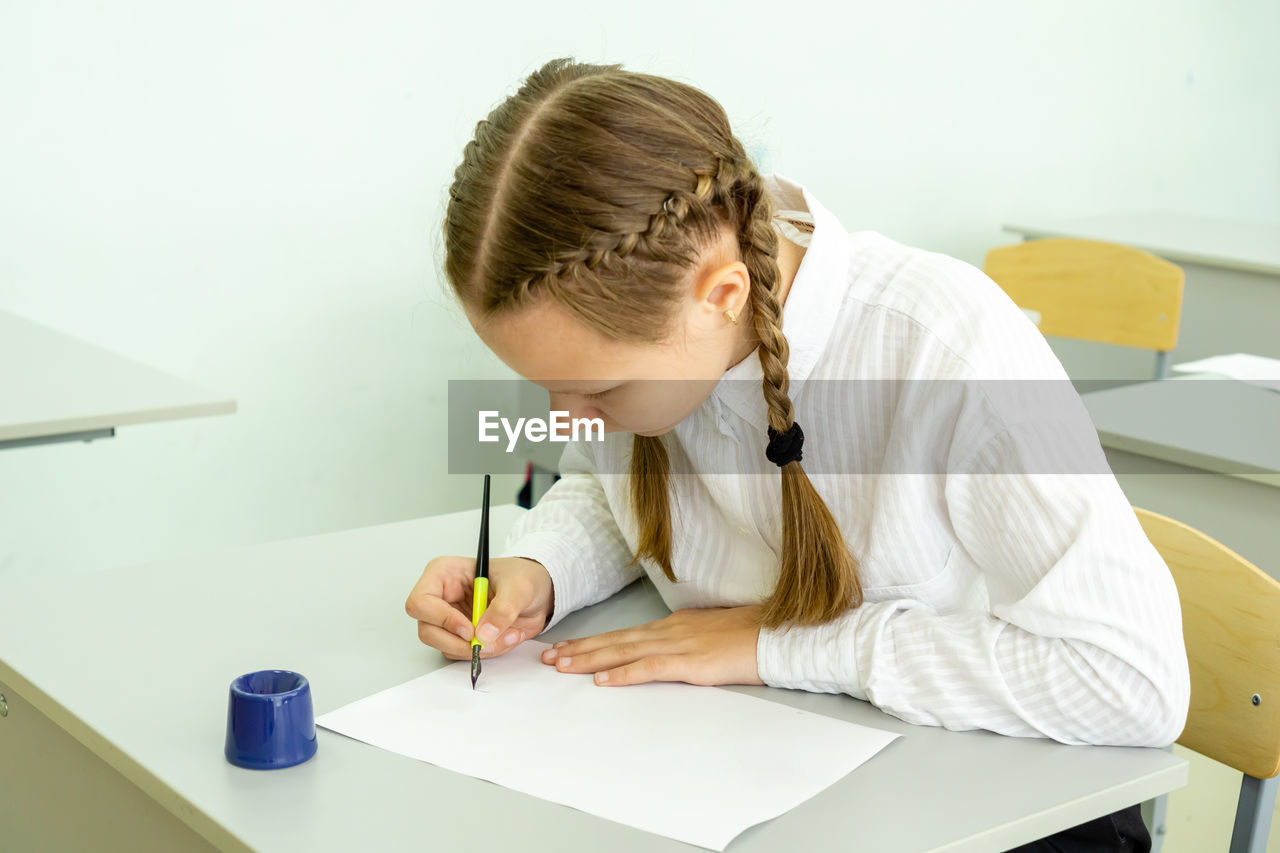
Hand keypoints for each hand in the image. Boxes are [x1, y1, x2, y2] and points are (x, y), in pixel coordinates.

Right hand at [405, 556, 553, 660]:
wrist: (538, 592)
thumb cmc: (523, 576)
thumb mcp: (519, 586)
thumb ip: (503, 609)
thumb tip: (484, 634)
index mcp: (444, 574)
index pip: (420, 602)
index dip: (441, 619)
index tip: (469, 629)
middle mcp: (441, 597)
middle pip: (427, 630)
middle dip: (459, 642)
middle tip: (488, 642)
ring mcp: (448, 619)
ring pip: (444, 646)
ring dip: (477, 649)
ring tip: (507, 635)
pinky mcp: (460, 635)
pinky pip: (462, 654)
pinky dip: (486, 653)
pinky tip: (504, 638)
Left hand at [540, 605, 764, 686]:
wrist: (778, 634)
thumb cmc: (750, 637)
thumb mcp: (711, 636)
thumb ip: (688, 643)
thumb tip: (671, 651)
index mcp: (674, 627)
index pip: (625, 635)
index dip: (594, 642)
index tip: (567, 648)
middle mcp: (669, 631)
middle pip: (615, 640)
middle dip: (579, 649)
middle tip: (549, 657)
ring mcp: (678, 644)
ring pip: (624, 650)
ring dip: (590, 659)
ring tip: (562, 665)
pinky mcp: (690, 662)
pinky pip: (649, 668)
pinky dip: (623, 673)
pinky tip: (603, 680)